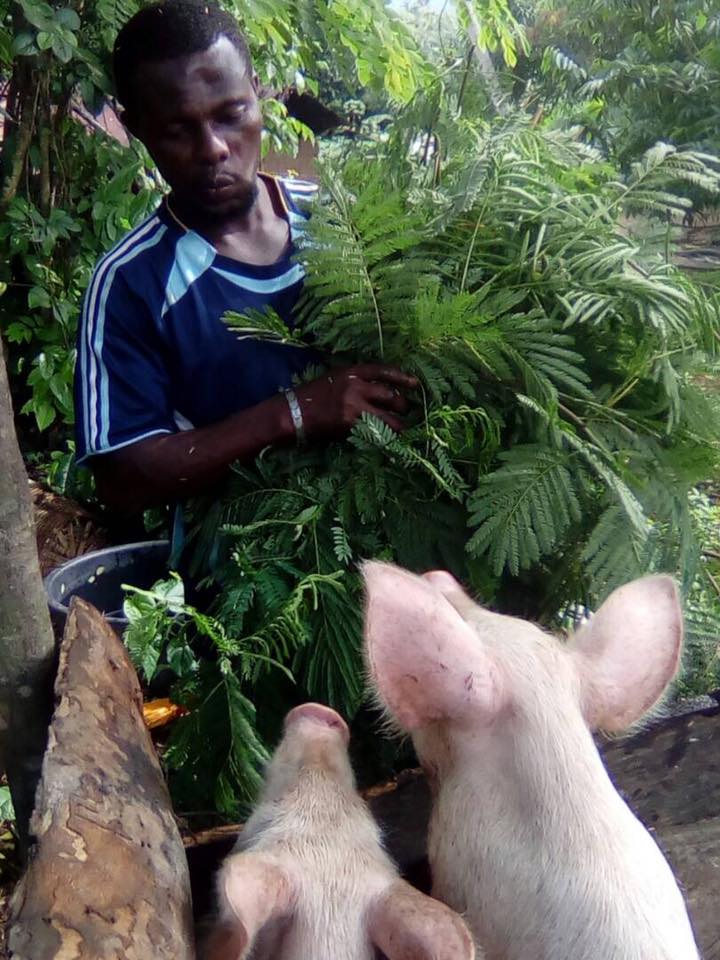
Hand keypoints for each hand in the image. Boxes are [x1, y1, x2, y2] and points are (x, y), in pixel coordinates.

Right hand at [295, 364, 417, 440]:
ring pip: (389, 418)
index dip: (402, 377)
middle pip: (392, 396)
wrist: (291, 412)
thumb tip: (378, 393)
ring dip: (398, 426)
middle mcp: (356, 386)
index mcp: (352, 372)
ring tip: (402, 431)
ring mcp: (354, 406)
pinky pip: (376, 432)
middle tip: (404, 413)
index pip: (383, 371)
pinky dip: (384, 438)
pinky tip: (389, 442)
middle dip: (402, 406)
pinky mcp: (351, 425)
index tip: (416, 384)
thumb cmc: (311, 397)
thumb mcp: (334, 380)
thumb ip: (356, 383)